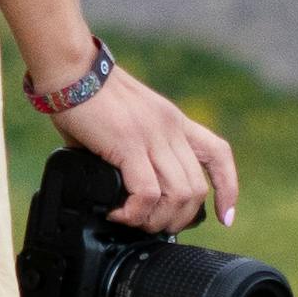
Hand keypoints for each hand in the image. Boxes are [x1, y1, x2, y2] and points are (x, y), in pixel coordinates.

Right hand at [47, 52, 238, 238]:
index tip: (224, 217)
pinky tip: (117, 213)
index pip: (218, 153)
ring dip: (156, 220)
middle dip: (178, 219)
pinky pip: (146, 192)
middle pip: (196, 187)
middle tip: (151, 227)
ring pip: (177, 194)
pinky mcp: (128, 142)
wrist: (70, 70)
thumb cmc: (86, 97)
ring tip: (132, 221)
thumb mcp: (125, 123)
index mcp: (173, 121)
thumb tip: (121, 192)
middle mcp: (169, 127)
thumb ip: (132, 153)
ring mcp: (152, 135)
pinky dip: (134, 212)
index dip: (227, 188)